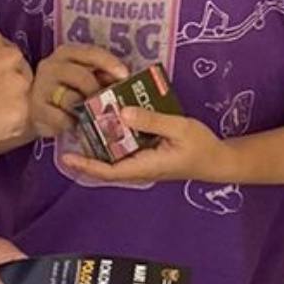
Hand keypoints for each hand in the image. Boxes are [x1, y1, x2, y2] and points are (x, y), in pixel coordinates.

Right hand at [28, 44, 129, 140]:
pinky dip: (72, 123)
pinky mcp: (37, 109)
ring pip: (71, 99)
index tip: (125, 75)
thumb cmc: (67, 90)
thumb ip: (101, 76)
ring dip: (85, 109)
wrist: (34, 108)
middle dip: (97, 90)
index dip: (109, 63)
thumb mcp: (84, 78)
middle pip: (81, 76)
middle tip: (107, 103)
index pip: (90, 53)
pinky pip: (62, 118)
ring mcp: (42, 88)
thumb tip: (122, 80)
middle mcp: (51, 66)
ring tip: (92, 115)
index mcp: (66, 54)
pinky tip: (75, 124)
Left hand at [58, 108, 235, 185]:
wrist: (217, 160)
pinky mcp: (147, 155)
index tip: (66, 156)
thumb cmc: (200, 146)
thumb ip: (151, 121)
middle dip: (87, 149)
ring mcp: (143, 163)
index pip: (108, 171)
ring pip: (114, 155)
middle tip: (72, 126)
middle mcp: (139, 168)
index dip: (85, 164)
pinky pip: (126, 148)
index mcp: (144, 166)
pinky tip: (112, 118)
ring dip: (100, 141)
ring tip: (86, 120)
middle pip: (106, 163)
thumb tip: (123, 113)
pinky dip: (116, 136)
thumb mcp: (179, 128)